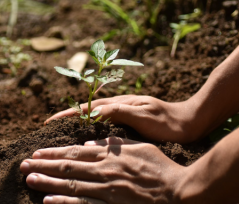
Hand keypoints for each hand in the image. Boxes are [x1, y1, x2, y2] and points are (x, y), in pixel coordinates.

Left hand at [20, 137, 184, 203]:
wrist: (178, 192)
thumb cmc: (160, 167)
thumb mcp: (139, 147)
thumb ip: (114, 143)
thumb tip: (91, 140)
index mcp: (110, 155)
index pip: (75, 151)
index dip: (54, 152)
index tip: (37, 152)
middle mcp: (104, 171)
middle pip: (67, 166)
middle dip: (43, 165)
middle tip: (23, 165)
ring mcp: (106, 191)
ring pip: (70, 184)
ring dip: (47, 181)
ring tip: (29, 179)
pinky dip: (64, 201)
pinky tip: (48, 200)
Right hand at [45, 95, 198, 142]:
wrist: (188, 122)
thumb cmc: (167, 122)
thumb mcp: (143, 116)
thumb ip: (120, 111)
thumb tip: (95, 110)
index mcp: (120, 104)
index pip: (88, 107)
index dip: (68, 114)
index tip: (50, 121)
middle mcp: (119, 106)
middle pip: (87, 108)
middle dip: (67, 116)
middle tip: (50, 126)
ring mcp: (124, 112)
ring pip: (95, 114)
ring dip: (78, 120)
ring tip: (63, 129)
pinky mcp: (130, 119)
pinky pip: (104, 121)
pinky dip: (92, 125)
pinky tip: (90, 134)